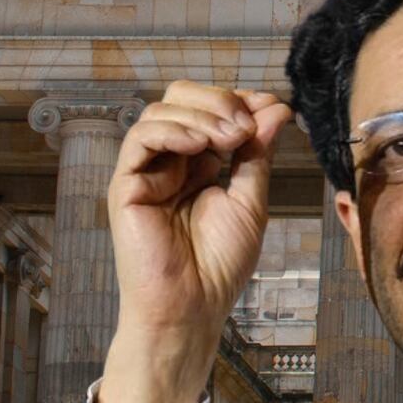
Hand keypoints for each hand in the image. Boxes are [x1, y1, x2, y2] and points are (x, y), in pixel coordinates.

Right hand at [100, 82, 292, 402]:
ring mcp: (147, 170)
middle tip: (246, 126)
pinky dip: (173, 130)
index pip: (211, 109)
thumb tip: (276, 109)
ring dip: (202, 114)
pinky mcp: (126, 183)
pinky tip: (200, 145)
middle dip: (220, 101)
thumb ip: (257, 153)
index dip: (240, 100)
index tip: (272, 105)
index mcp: (201, 163)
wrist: (193, 304)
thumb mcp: (250, 199)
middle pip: (182, 99)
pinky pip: (140, 138)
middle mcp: (171, 160)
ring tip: (232, 137)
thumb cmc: (220, 262)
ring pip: (161, 111)